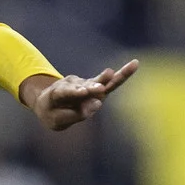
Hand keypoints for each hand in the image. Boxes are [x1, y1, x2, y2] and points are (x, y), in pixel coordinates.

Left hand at [21, 59, 138, 131]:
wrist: (49, 102)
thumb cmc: (53, 113)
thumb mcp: (58, 120)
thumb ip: (76, 114)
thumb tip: (98, 103)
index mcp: (56, 94)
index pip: (65, 93)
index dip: (75, 92)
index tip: (84, 92)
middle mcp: (71, 85)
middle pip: (83, 85)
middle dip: (91, 88)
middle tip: (99, 89)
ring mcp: (84, 83)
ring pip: (99, 82)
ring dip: (107, 78)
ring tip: (111, 73)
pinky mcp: (95, 84)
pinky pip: (110, 81)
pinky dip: (122, 73)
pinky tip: (135, 63)